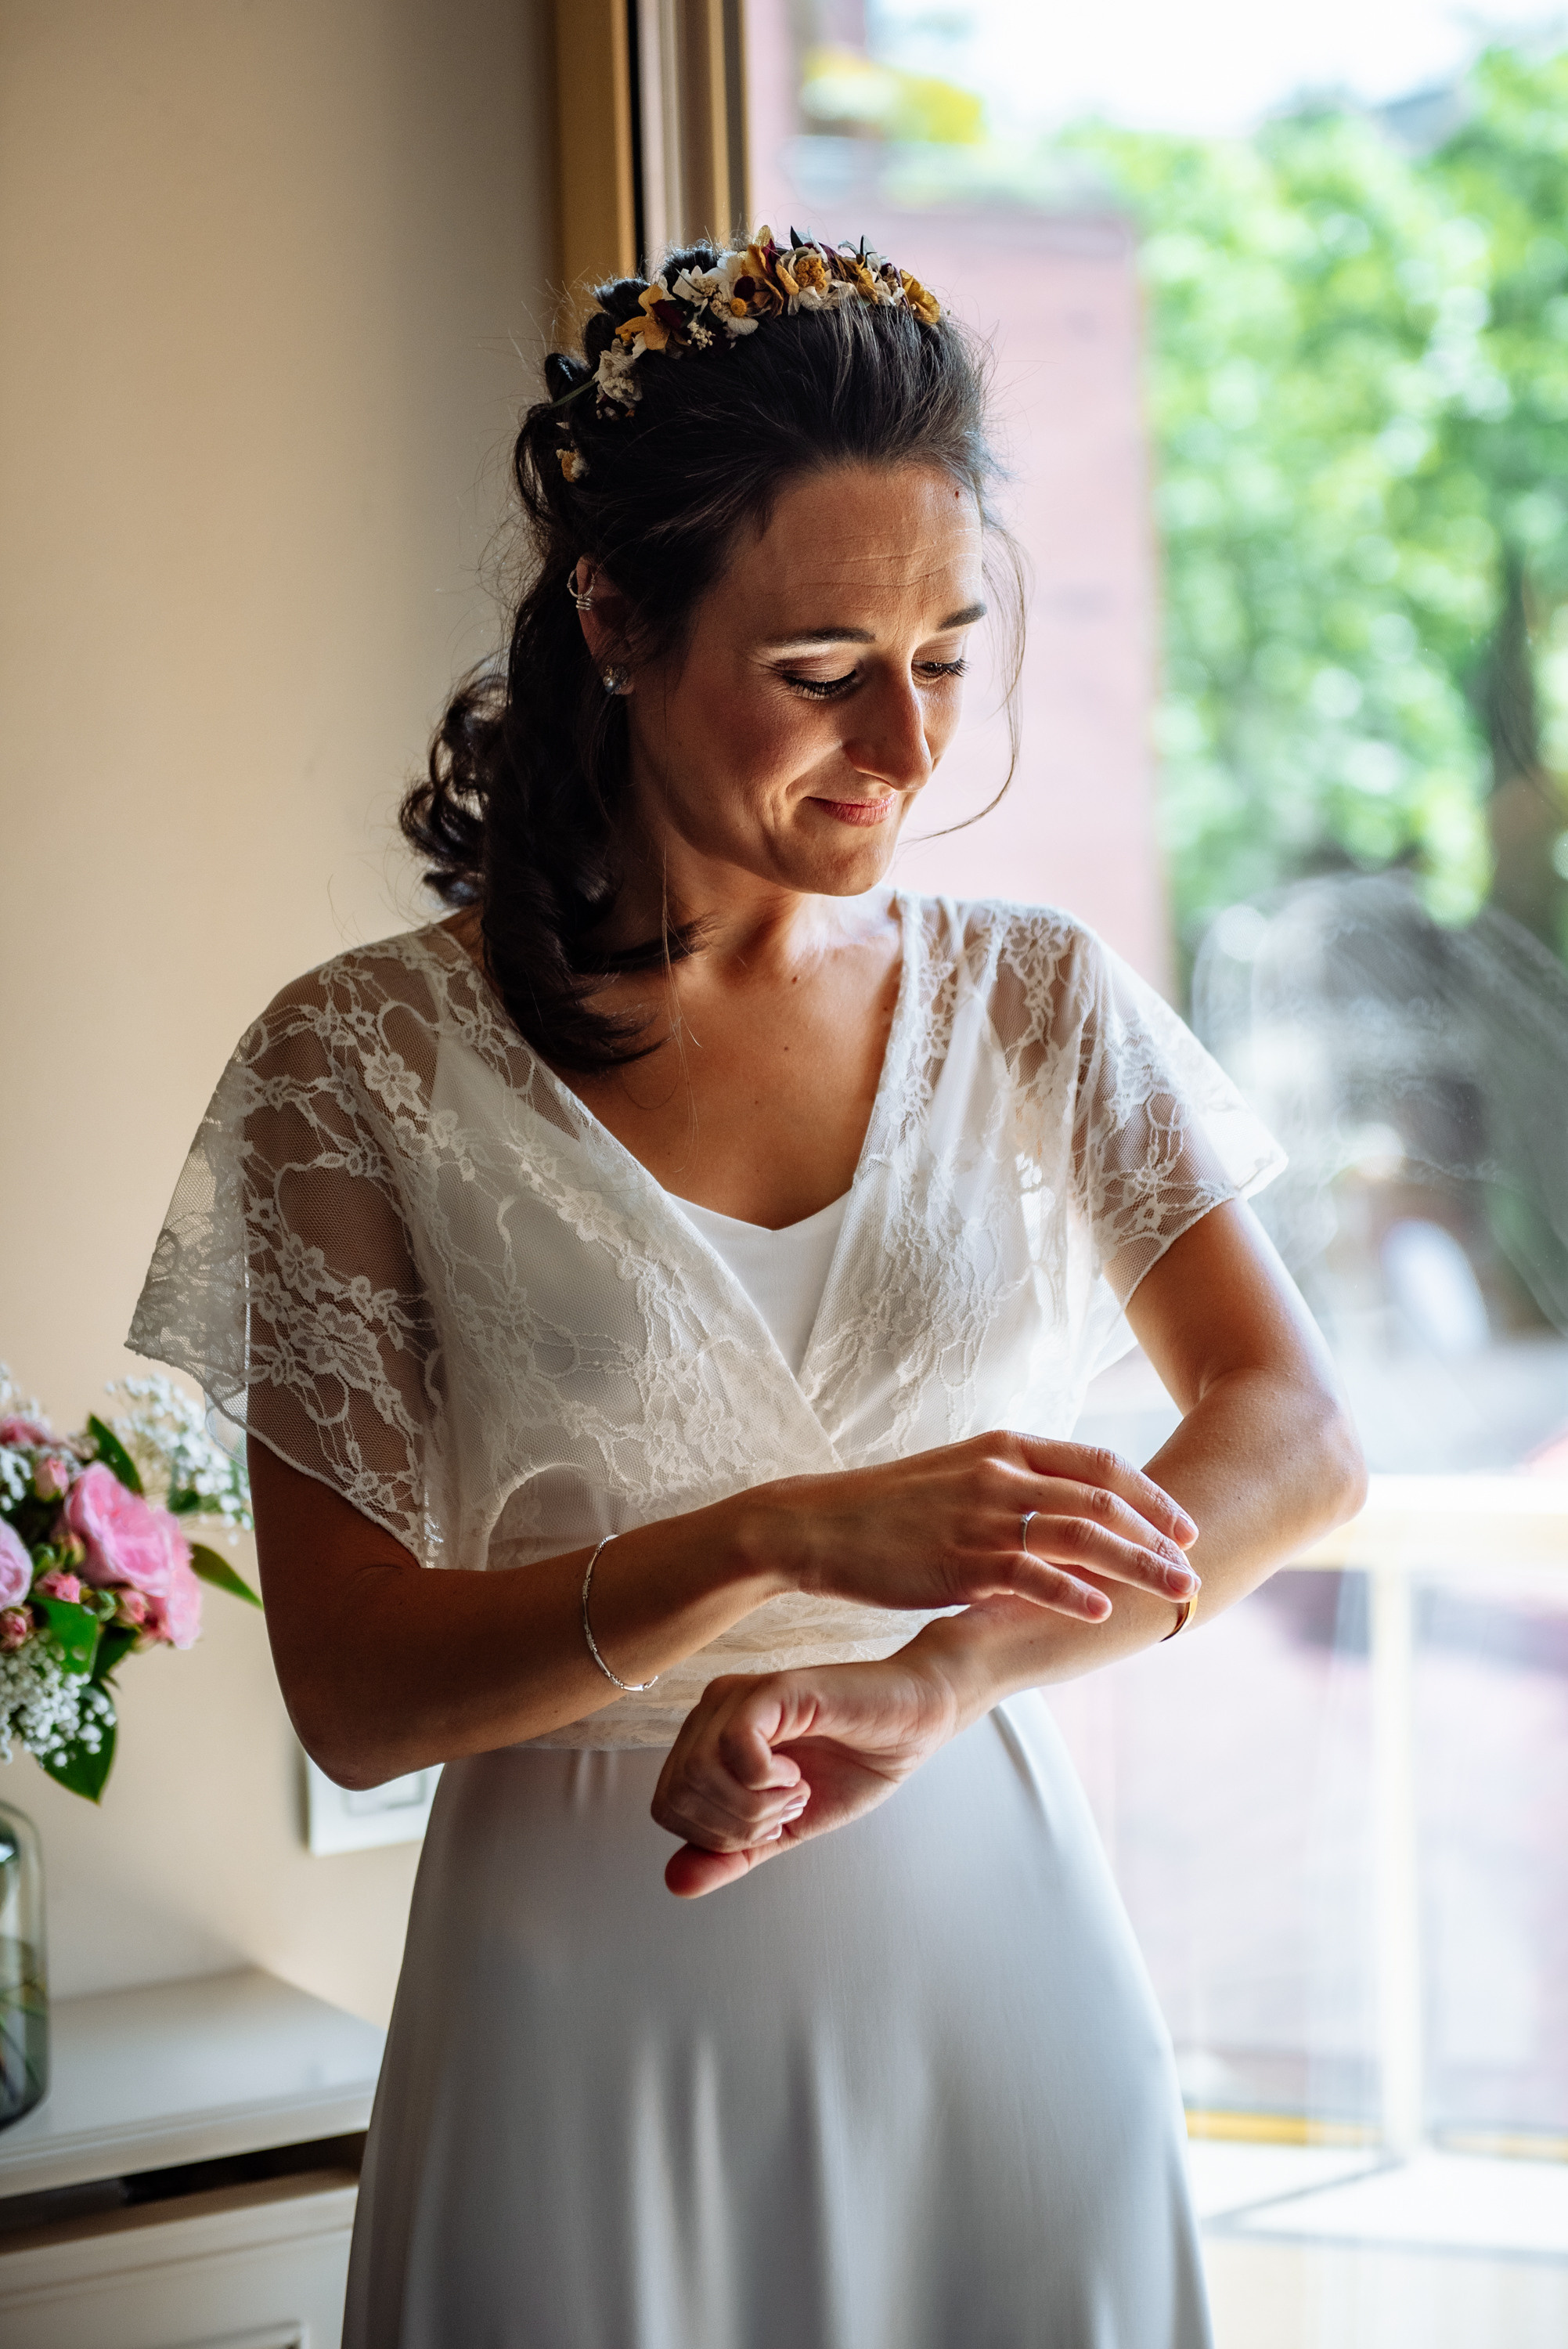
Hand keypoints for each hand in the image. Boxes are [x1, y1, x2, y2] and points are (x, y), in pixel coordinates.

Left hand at [651, 1654, 961, 1898]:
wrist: (912, 1726)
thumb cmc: (852, 1765)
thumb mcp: (784, 1828)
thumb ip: (731, 1853)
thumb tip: (673, 1883)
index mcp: (707, 1740)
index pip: (667, 1807)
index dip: (716, 1836)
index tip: (772, 1823)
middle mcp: (712, 1711)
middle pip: (677, 1793)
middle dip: (736, 1825)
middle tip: (787, 1808)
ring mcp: (739, 1696)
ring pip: (698, 1772)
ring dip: (755, 1804)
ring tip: (796, 1790)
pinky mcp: (772, 1689)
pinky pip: (734, 1745)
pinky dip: (765, 1779)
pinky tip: (796, 1774)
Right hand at [751, 1432, 1198, 1625]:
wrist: (817, 1525)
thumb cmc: (889, 1508)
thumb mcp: (958, 1475)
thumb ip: (1012, 1483)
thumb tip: (1064, 1509)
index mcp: (1005, 1448)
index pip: (1097, 1465)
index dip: (1149, 1495)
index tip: (1183, 1524)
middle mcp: (1001, 1475)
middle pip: (1103, 1501)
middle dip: (1158, 1537)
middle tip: (1193, 1569)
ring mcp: (981, 1517)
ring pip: (1080, 1537)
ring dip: (1137, 1565)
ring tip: (1175, 1592)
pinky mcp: (959, 1561)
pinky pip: (1029, 1574)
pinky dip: (1072, 1592)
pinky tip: (1100, 1610)